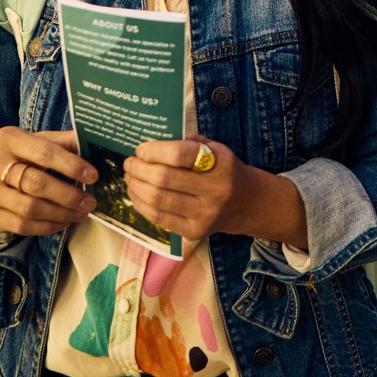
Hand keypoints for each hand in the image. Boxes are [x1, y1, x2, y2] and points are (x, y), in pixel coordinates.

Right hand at [0, 128, 96, 244]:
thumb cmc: (17, 155)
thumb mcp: (35, 140)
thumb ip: (62, 141)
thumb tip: (92, 142)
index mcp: (8, 139)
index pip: (44, 153)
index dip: (71, 165)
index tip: (93, 175)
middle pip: (36, 184)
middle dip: (68, 195)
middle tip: (90, 202)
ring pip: (30, 209)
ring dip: (61, 214)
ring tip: (81, 213)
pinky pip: (22, 226)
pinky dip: (47, 227)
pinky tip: (63, 221)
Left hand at [124, 136, 301, 247]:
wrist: (247, 203)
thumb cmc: (224, 169)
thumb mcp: (215, 149)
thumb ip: (188, 144)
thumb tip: (151, 145)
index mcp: (220, 163)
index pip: (180, 155)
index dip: (155, 151)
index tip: (141, 149)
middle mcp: (214, 190)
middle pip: (164, 179)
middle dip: (139, 169)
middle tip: (129, 162)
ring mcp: (204, 214)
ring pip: (158, 200)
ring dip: (136, 187)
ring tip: (129, 177)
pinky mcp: (193, 231)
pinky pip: (159, 218)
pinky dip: (141, 204)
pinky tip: (135, 194)